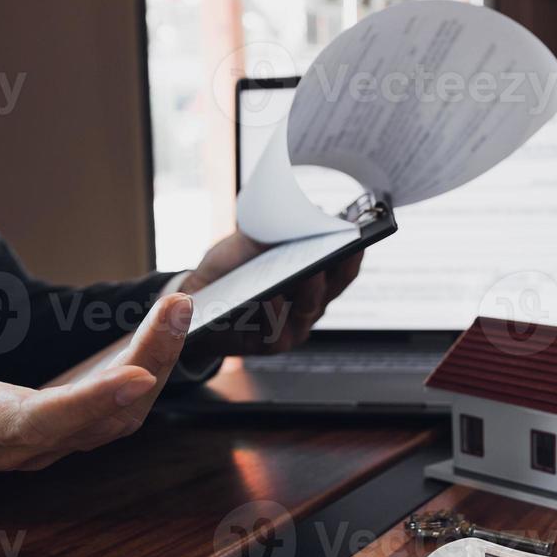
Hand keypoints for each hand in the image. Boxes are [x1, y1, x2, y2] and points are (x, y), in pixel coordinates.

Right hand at [0, 294, 192, 484]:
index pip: (39, 422)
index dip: (91, 401)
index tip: (137, 372)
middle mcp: (19, 446)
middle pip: (100, 422)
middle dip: (146, 365)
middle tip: (177, 308)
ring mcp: (47, 443)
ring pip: (118, 420)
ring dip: (155, 366)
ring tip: (178, 311)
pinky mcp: (63, 428)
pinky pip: (116, 409)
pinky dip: (145, 370)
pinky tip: (161, 330)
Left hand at [179, 231, 363, 356]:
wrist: (197, 301)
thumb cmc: (231, 271)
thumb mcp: (251, 243)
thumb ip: (277, 230)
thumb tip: (308, 213)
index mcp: (314, 279)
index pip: (342, 268)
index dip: (354, 252)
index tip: (359, 234)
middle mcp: (309, 304)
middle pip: (334, 287)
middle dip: (339, 267)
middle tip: (340, 247)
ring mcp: (294, 326)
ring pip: (310, 307)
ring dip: (310, 288)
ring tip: (310, 269)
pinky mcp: (272, 343)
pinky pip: (279, 330)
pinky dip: (275, 311)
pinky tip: (271, 295)